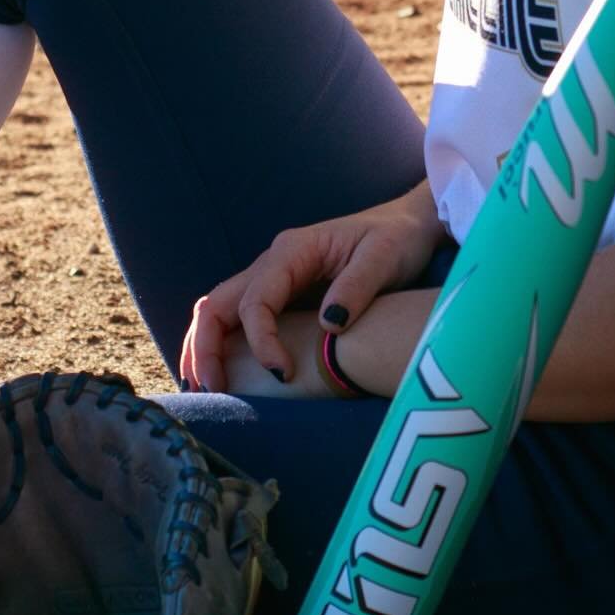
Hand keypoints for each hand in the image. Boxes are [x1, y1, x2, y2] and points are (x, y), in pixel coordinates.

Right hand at [180, 184, 446, 391]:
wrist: (408, 225)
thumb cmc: (398, 238)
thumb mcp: (385, 259)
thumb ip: (355, 288)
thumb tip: (329, 325)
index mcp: (295, 250)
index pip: (257, 299)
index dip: (261, 339)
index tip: (283, 374)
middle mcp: (274, 261)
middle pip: (218, 302)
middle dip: (207, 346)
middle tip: (212, 388)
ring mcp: (274, 276)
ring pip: (219, 308)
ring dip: (205, 346)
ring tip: (207, 386)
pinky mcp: (282, 292)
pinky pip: (239, 315)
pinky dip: (223, 342)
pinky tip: (225, 372)